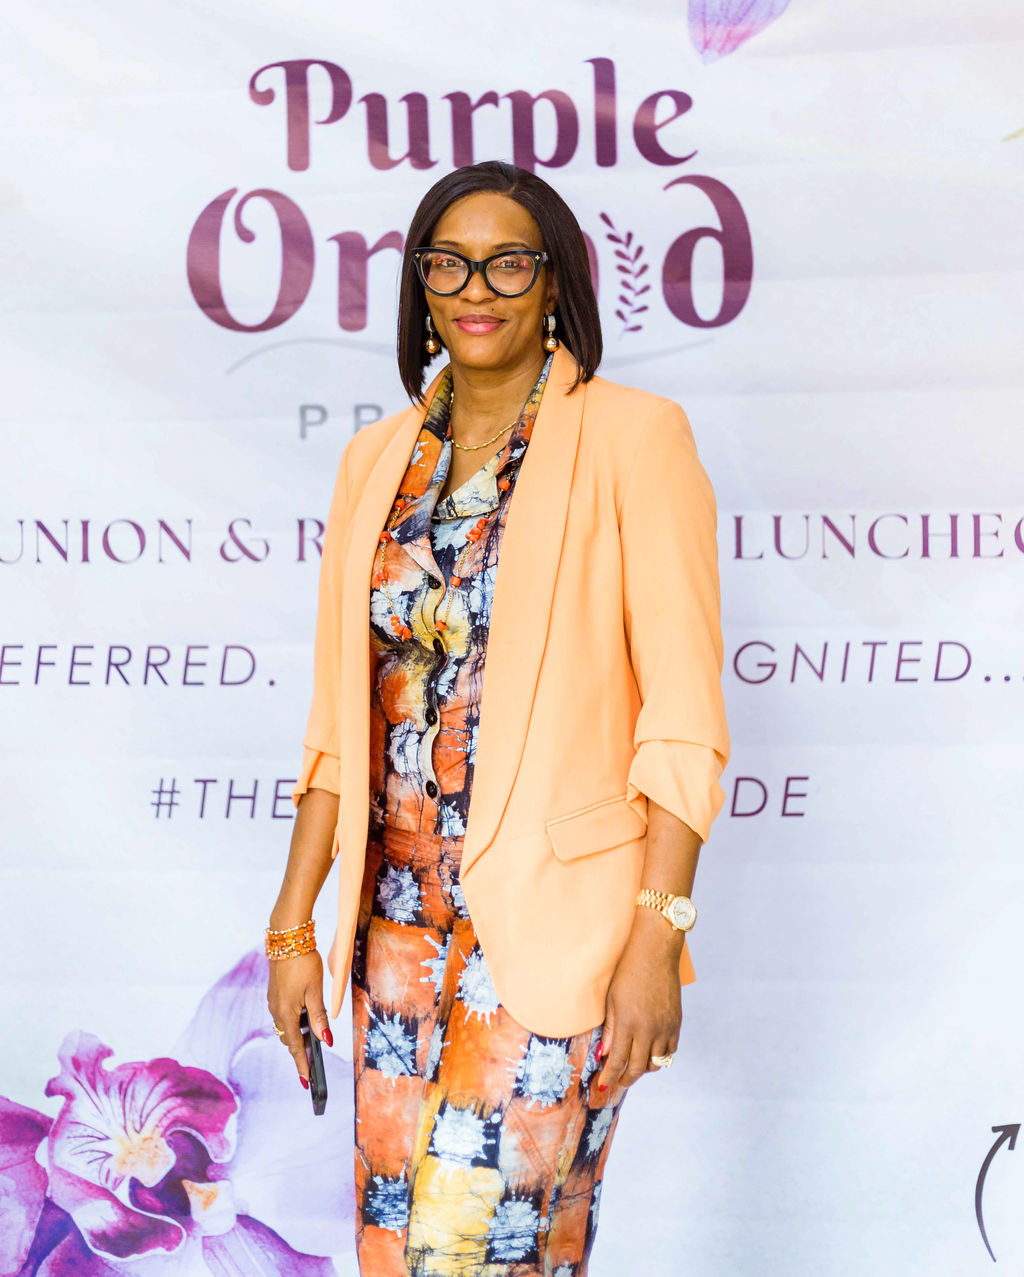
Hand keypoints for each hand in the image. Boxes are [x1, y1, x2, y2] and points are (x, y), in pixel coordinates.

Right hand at [266, 950, 332, 1087]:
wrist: (286, 938)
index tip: (307, 1082)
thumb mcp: (315, 990)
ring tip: (313, 1045)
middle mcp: (276, 1010)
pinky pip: (284, 1015)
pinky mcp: (275, 993)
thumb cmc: (303, 962)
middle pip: (289, 1038)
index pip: (296, 1046)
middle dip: (300, 1052)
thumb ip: (318, 1016)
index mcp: (286, 1012)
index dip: (302, 1064)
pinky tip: (305, 1019)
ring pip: (286, 1027)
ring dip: (298, 1036)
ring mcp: (274, 1001)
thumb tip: (325, 1040)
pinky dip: (294, 1022)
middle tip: (313, 1067)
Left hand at [594, 918, 681, 1091]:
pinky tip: (650, 1054)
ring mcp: (665, 1027)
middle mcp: (648, 1030)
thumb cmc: (627, 971)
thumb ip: (609, 1029)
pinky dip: (659, 1057)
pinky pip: (670, 1051)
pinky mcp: (677, 1023)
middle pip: (638, 1068)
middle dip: (625, 1079)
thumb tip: (604, 1055)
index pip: (618, 1061)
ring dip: (642, 1069)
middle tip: (616, 1082)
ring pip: (656, 1064)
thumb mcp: (611, 999)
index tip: (602, 1085)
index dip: (610, 1077)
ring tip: (631, 1067)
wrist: (655, 951)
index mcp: (628, 1023)